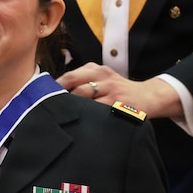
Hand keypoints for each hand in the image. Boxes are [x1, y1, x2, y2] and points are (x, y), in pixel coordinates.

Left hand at [57, 63, 184, 119]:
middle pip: (74, 85)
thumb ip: (84, 80)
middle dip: (61, 98)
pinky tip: (80, 123)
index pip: (70, 76)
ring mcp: (112, 91)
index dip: (55, 87)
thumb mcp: (104, 77)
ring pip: (84, 98)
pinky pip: (98, 111)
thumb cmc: (119, 90)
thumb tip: (55, 92)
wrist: (148, 96)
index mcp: (97, 69)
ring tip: (62, 118)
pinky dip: (87, 116)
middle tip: (49, 109)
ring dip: (72, 108)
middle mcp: (104, 77)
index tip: (43, 97)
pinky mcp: (119, 104)